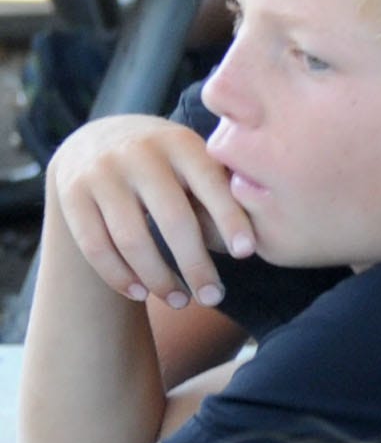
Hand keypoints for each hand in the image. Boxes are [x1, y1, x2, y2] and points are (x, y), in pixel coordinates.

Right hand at [46, 116, 250, 308]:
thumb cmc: (170, 168)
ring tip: (180, 301)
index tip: (246, 253)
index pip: (211, 183)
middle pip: (172, 218)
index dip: (230, 219)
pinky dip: (118, 276)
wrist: (98, 140)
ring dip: (158, 278)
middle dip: (195, 265)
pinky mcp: (71, 194)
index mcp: (180, 143)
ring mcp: (100, 173)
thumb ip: (220, 198)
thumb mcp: (196, 166)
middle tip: (213, 298)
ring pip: (131, 238)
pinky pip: (95, 245)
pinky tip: (140, 294)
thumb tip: (244, 247)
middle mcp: (138, 153)